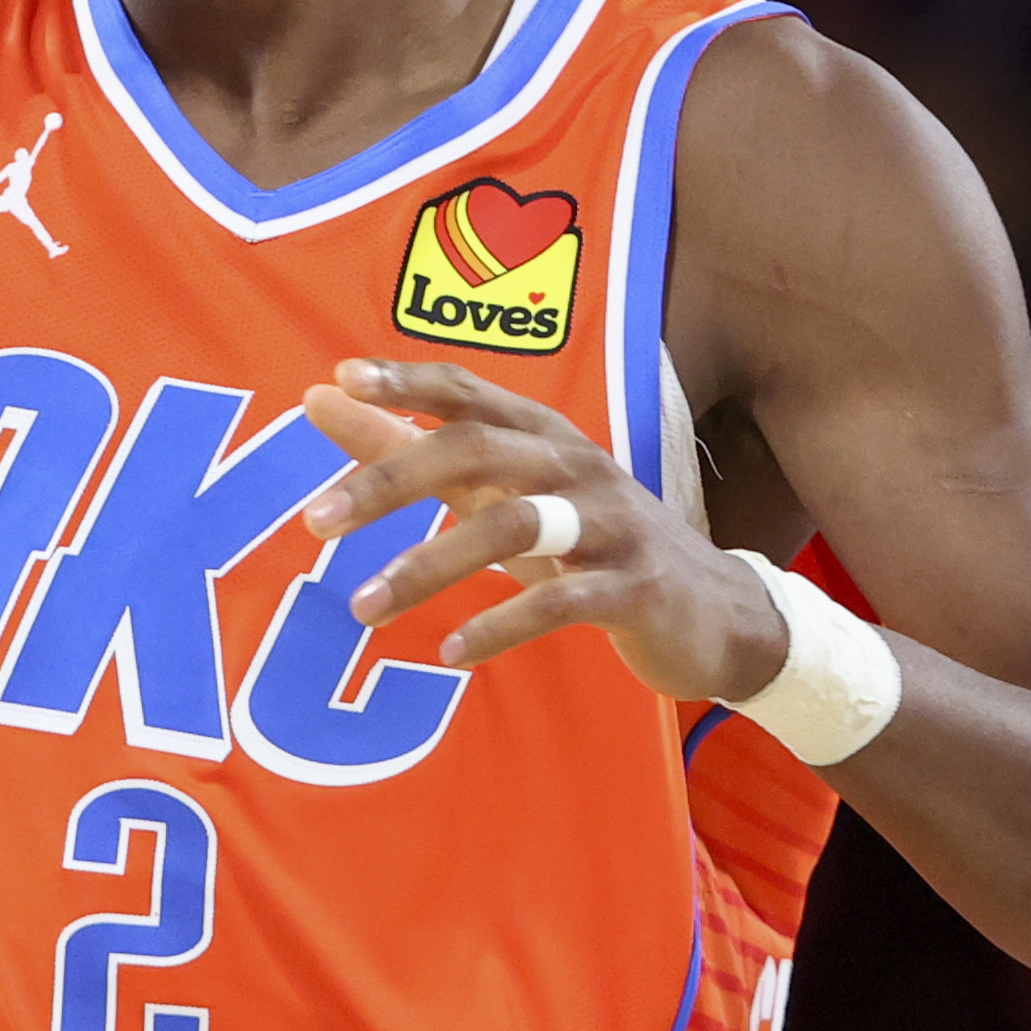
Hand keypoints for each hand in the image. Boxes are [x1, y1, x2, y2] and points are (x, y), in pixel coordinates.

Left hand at [300, 359, 791, 699]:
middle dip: (393, 479)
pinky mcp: (635, 588)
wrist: (714, 612)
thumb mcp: (499, 492)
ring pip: (516, 524)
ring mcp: (611, 524)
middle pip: (479, 448)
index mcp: (543, 435)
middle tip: (317, 518)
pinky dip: (500, 626)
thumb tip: (323, 393)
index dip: (408, 379)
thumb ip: (408, 447)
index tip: (341, 378)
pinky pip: (561, 601)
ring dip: (430, 564)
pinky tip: (451, 652)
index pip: (469, 391)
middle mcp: (577, 464)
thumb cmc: (586, 542)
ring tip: (364, 605)